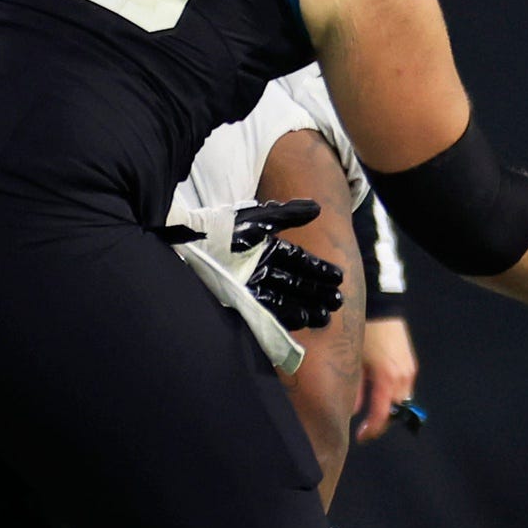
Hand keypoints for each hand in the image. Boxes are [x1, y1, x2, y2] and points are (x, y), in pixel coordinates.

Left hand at [226, 198, 343, 330]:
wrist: (188, 244)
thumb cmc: (221, 228)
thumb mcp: (257, 219)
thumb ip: (288, 215)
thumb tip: (317, 208)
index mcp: (266, 248)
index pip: (299, 260)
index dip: (319, 269)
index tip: (339, 278)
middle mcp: (262, 268)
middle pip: (296, 283)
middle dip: (317, 293)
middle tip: (338, 302)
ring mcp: (252, 286)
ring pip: (286, 298)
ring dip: (307, 308)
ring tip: (326, 316)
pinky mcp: (240, 300)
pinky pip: (269, 309)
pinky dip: (286, 315)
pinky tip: (303, 320)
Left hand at [354, 316, 418, 442]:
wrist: (382, 307)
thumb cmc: (364, 334)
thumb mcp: (354, 362)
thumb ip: (356, 389)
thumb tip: (353, 409)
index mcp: (386, 379)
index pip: (382, 414)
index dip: (372, 430)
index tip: (361, 437)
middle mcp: (403, 378)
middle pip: (396, 411)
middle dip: (382, 422)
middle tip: (366, 427)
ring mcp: (409, 371)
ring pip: (402, 401)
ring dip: (388, 409)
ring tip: (371, 411)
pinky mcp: (410, 364)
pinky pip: (404, 388)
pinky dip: (392, 396)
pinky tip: (379, 393)